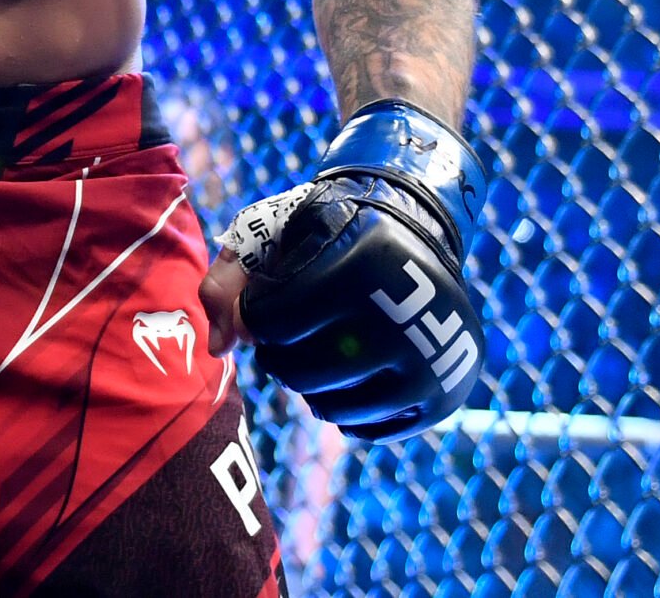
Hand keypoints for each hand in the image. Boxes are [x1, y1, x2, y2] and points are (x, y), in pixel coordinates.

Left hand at [203, 101, 489, 441]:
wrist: (416, 232)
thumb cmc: (333, 234)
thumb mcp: (279, 231)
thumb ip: (230, 279)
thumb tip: (217, 348)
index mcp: (365, 263)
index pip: (276, 320)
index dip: (258, 316)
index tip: (266, 304)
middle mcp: (408, 316)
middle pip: (304, 371)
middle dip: (279, 358)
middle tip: (284, 339)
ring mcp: (430, 363)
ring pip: (334, 408)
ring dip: (309, 389)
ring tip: (313, 357)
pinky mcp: (442, 397)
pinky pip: (368, 428)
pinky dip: (346, 410)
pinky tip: (346, 377)